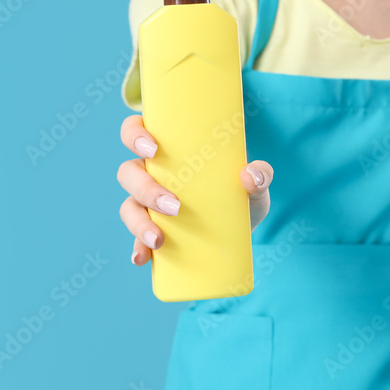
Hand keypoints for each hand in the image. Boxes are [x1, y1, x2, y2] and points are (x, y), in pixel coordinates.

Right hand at [117, 114, 273, 265]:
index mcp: (169, 151)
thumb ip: (260, 174)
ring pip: (129, 207)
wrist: (245, 228)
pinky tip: (142, 257)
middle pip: (128, 173)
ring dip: (139, 223)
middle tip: (174, 206)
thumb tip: (250, 175)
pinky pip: (136, 239)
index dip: (135, 135)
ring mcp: (148, 205)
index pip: (135, 131)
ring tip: (159, 239)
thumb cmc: (243, 192)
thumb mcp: (255, 182)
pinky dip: (137, 248)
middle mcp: (152, 174)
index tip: (153, 149)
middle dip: (145, 189)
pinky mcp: (154, 231)